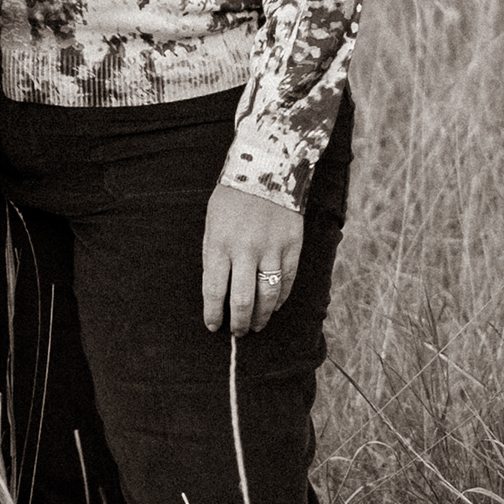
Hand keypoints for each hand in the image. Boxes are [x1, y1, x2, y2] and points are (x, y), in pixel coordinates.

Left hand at [202, 183, 302, 336]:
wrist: (265, 170)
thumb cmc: (231, 198)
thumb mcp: (211, 224)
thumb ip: (214, 255)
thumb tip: (218, 291)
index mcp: (219, 244)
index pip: (214, 290)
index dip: (213, 314)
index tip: (213, 326)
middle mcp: (245, 250)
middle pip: (242, 300)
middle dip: (238, 322)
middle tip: (237, 333)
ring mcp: (271, 248)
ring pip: (267, 295)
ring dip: (261, 316)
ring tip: (256, 325)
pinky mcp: (292, 245)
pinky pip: (286, 281)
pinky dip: (280, 298)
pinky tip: (273, 306)